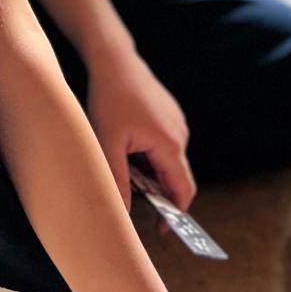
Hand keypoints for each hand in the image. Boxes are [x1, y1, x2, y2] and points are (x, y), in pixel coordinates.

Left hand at [86, 51, 194, 212]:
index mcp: (169, 144)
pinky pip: (164, 145)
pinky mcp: (169, 115)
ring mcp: (176, 123)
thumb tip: (123, 213)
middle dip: (157, 194)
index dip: (175, 214)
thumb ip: (118, 180)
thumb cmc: (110, 99)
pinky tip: (126, 148)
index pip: (182, 190)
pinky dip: (149, 157)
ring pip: (168, 161)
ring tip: (123, 167)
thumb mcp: (108, 144)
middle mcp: (180, 134)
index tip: (161, 230)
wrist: (115, 61)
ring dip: (151, 173)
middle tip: (133, 201)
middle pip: (175, 177)